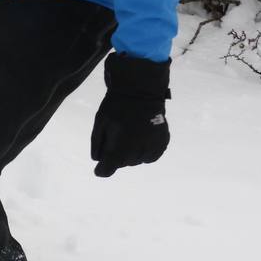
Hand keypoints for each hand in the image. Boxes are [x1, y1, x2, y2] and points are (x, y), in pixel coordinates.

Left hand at [91, 53, 170, 177]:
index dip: (102, 170)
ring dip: (129, 155)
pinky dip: (143, 153)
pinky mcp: (163, 141)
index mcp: (120, 143)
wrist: (141, 90)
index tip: (99, 170)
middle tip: (113, 140)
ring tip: (127, 138)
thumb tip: (97, 160)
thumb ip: (98, 143)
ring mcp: (153, 145)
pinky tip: (139, 141)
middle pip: (123, 163)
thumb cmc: (116, 105)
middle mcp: (138, 148)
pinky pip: (151, 156)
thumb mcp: (100, 122)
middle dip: (115, 157)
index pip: (109, 167)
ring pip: (137, 161)